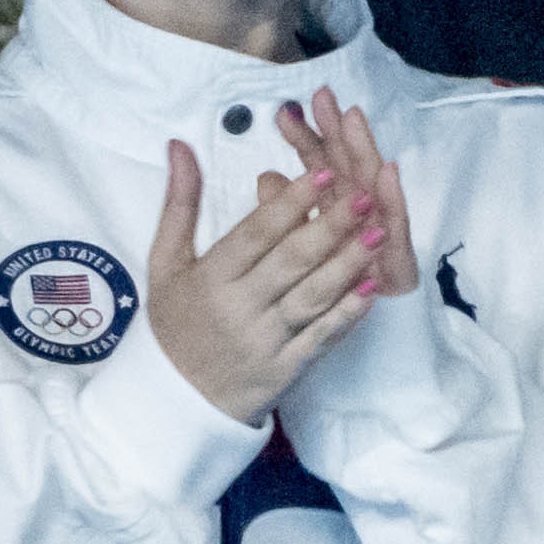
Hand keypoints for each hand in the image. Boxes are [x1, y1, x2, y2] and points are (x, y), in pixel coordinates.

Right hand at [144, 138, 386, 422]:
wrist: (175, 399)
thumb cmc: (175, 322)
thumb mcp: (165, 263)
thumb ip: (179, 204)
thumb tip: (180, 144)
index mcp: (210, 278)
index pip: (255, 234)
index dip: (290, 203)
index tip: (323, 173)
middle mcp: (237, 308)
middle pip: (290, 261)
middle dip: (330, 226)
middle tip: (364, 196)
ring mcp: (264, 341)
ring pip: (311, 297)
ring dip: (347, 265)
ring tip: (378, 234)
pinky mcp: (285, 370)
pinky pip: (320, 339)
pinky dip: (346, 315)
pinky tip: (371, 289)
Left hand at [277, 86, 418, 299]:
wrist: (365, 347)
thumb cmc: (329, 296)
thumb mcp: (299, 252)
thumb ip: (285, 212)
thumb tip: (265, 176)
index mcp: (337, 214)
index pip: (322, 169)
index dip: (308, 139)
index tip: (290, 109)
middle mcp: (362, 221)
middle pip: (349, 169)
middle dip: (337, 132)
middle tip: (325, 97)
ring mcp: (383, 240)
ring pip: (373, 189)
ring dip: (365, 151)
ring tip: (354, 118)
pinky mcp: (399, 265)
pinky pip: (396, 231)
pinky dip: (393, 200)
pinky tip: (388, 171)